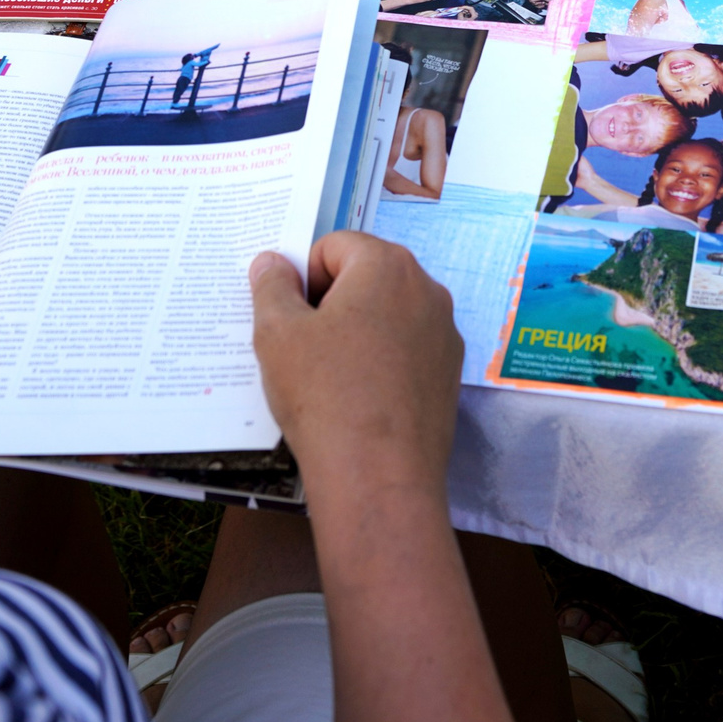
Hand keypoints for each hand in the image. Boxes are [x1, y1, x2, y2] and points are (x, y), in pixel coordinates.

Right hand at [250, 232, 459, 494]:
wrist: (379, 475)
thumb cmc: (323, 394)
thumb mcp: (277, 334)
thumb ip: (272, 286)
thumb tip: (273, 262)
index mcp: (386, 265)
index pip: (334, 246)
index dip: (304, 278)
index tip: (291, 320)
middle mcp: (427, 288)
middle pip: (366, 276)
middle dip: (332, 302)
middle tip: (304, 347)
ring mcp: (445, 332)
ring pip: (388, 314)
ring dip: (358, 331)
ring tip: (330, 376)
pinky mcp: (450, 372)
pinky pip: (408, 349)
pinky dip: (383, 361)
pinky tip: (360, 398)